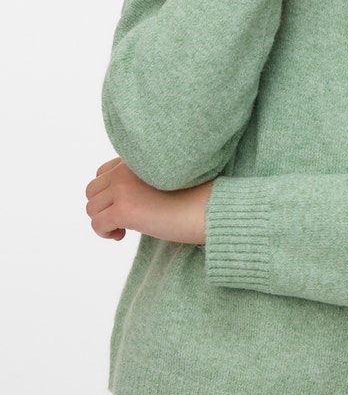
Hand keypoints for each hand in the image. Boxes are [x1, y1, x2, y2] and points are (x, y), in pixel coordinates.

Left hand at [85, 158, 212, 244]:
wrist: (208, 208)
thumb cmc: (195, 196)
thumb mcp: (164, 178)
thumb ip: (141, 179)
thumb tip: (120, 199)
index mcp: (136, 159)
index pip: (104, 173)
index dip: (110, 193)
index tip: (127, 205)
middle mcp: (125, 170)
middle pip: (92, 190)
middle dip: (103, 207)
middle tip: (123, 220)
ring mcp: (123, 189)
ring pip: (92, 208)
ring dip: (104, 220)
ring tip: (124, 228)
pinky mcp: (125, 210)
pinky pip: (97, 224)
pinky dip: (106, 233)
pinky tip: (123, 235)